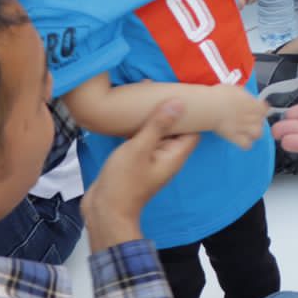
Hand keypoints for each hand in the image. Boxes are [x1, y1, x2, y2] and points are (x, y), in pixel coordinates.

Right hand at [82, 100, 200, 234]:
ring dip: (152, 117)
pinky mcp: (137, 160)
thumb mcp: (139, 148)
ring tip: (143, 94)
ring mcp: (151, 159)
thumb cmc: (123, 183)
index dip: (191, 111)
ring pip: (157, 132)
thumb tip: (178, 102)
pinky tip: (129, 114)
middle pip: (175, 128)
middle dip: (169, 109)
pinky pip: (143, 139)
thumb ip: (158, 125)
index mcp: (174, 155)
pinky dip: (139, 126)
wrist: (104, 210)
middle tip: (158, 87)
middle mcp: (166, 157)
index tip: (182, 92)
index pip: (193, 129)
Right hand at [206, 85, 267, 148]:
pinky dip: (245, 144)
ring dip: (254, 132)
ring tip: (248, 131)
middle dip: (257, 120)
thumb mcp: (236, 89)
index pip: (265, 109)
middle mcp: (251, 116)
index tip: (256, 108)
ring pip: (258, 134)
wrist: (209, 106)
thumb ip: (245, 95)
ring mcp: (244, 128)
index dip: (261, 109)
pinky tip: (242, 140)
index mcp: (252, 104)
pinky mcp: (235, 137)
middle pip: (262, 121)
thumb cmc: (220, 95)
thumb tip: (247, 98)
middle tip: (250, 119)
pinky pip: (246, 145)